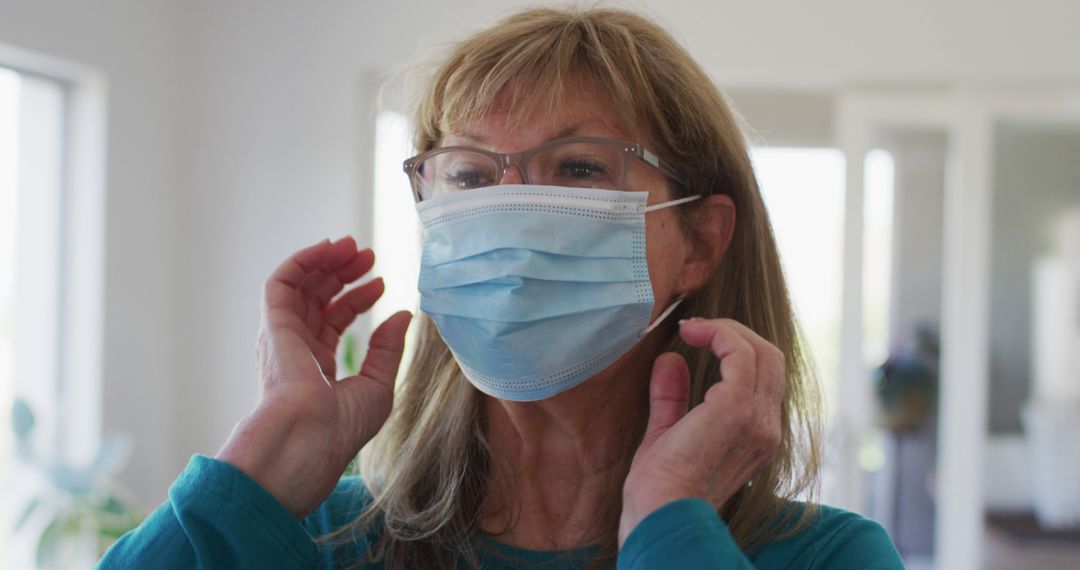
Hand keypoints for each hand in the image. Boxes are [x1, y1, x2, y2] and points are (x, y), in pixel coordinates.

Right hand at [217, 237, 410, 517]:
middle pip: (317, 298)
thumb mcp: (378, 385)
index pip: (335, 320)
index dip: (359, 298)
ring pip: (301, 286)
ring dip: (326, 262)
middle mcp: (296, 350)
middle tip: (369, 254)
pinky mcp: (274, 325)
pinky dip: (304, 261)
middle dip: (342, 273)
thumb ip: (388, 349)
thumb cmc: (341, 426)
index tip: (382, 283)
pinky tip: (328, 249)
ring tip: (353, 246)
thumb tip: (403, 316)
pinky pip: (282, 282)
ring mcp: (283, 337)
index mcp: (317, 368)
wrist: (308, 439)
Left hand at [618, 318, 784, 546]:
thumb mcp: (666, 433)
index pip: (764, 378)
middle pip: (770, 358)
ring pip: (760, 351)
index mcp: (757, 436)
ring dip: (725, 330)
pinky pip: (741, 353)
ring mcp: (757, 419)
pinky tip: (691, 333)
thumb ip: (672, 397)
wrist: (661, 516)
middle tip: (694, 328)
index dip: (734, 349)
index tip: (695, 337)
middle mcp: (767, 428)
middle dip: (734, 333)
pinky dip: (719, 334)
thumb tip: (670, 358)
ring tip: (692, 327)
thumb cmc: (659, 489)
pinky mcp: (737, 409)